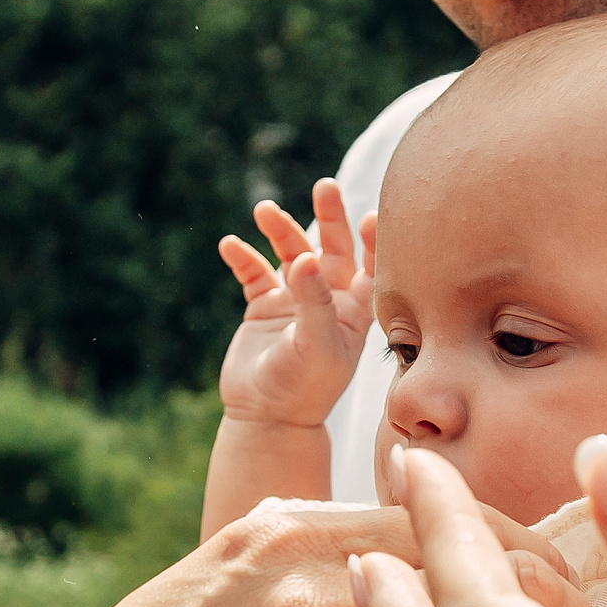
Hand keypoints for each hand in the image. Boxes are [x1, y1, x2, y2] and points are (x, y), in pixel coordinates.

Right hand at [217, 179, 376, 431]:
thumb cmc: (305, 389)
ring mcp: (295, 301)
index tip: (371, 216)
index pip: (373, 264)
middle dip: (330, 217)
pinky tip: (230, 244)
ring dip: (280, 229)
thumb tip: (306, 257)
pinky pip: (253, 273)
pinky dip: (243, 256)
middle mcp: (328, 299)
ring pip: (291, 253)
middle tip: (326, 187)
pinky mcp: (263, 308)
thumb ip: (314, 300)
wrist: (267, 419)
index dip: (375, 239)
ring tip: (264, 210)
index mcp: (355, 309)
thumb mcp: (317, 345)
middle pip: (334, 247)